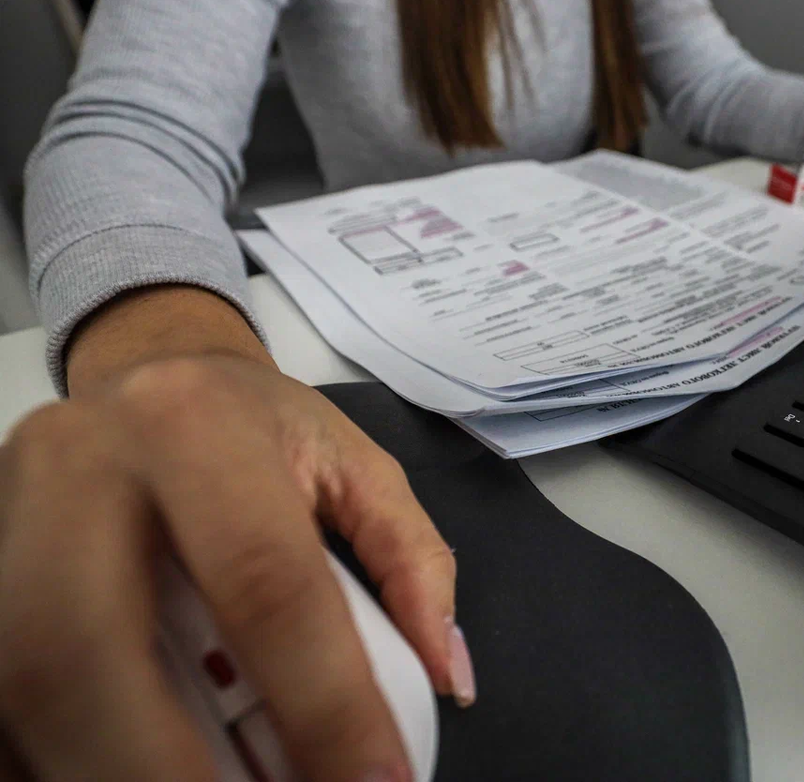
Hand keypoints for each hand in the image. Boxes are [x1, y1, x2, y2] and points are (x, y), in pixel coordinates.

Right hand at [0, 351, 472, 780]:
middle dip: (165, 769)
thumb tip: (446, 676)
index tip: (376, 781)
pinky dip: (57, 759)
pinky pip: (1, 694)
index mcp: (194, 427)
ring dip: (107, 772)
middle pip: (89, 649)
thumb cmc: (255, 424)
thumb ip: (413, 562)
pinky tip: (126, 772)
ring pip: (21, 683)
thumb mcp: (356, 465)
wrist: (148, 374)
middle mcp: (78, 468)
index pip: (264, 582)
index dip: (323, 702)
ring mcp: (7, 520)